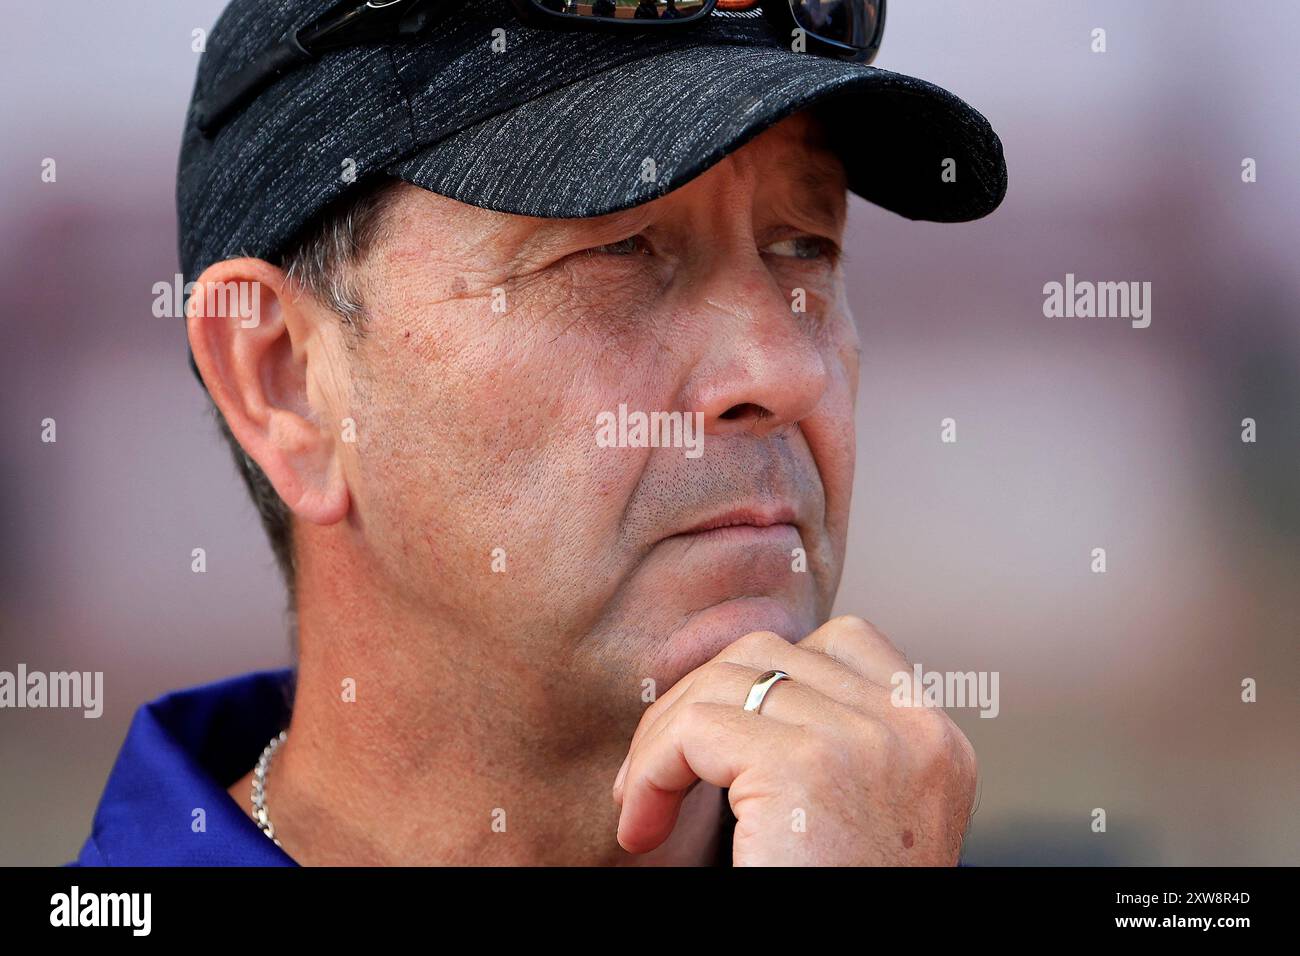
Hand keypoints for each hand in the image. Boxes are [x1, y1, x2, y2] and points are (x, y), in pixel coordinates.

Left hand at [612, 616, 977, 864]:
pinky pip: (696, 727)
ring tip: (643, 803)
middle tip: (655, 775)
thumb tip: (735, 675)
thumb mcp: (852, 817)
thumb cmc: (831, 899)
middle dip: (696, 702)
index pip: (845, 642)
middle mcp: (915, 731)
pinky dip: (650, 769)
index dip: (760, 672)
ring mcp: (869, 742)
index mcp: (935, 743)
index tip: (710, 733)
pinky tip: (641, 823)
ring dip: (663, 736)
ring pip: (727, 679)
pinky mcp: (809, 768)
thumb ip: (824, 746)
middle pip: (772, 652)